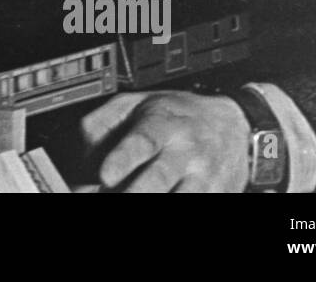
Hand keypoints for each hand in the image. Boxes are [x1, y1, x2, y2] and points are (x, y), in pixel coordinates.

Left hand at [80, 91, 250, 191]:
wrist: (233, 124)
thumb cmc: (175, 115)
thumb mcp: (134, 103)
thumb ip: (101, 124)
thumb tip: (83, 159)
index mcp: (163, 124)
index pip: (143, 141)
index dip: (123, 159)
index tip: (104, 174)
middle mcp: (185, 151)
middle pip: (159, 177)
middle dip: (135, 192)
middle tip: (113, 196)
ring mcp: (204, 177)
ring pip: (181, 197)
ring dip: (156, 204)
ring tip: (128, 198)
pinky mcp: (217, 194)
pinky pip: (196, 205)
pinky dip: (175, 205)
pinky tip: (158, 211)